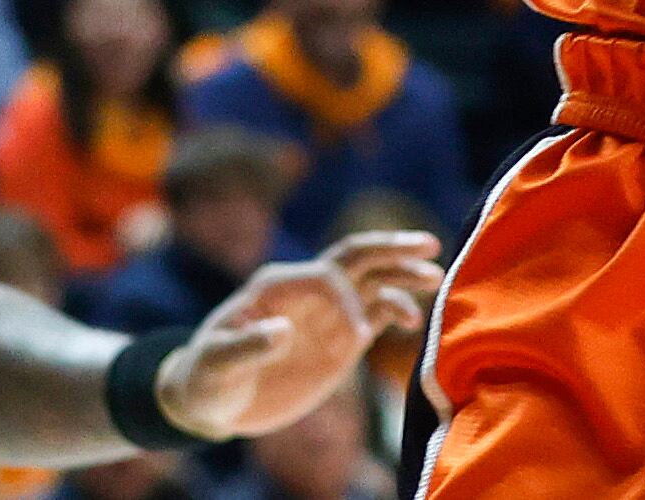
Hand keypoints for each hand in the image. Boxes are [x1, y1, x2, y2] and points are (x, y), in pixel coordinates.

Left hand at [153, 231, 439, 443]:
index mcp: (278, 285)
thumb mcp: (216, 364)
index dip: (346, 299)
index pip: (326, 275)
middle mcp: (309, 289)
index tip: (355, 334)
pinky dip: (399, 312)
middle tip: (429, 246)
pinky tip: (415, 322)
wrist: (215, 399)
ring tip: (436, 279)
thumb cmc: (208, 376)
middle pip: (358, 256)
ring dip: (404, 277)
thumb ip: (247, 347)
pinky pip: (379, 314)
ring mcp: (329, 311)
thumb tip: (282, 331)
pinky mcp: (343, 336)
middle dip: (393, 248)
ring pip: (375, 281)